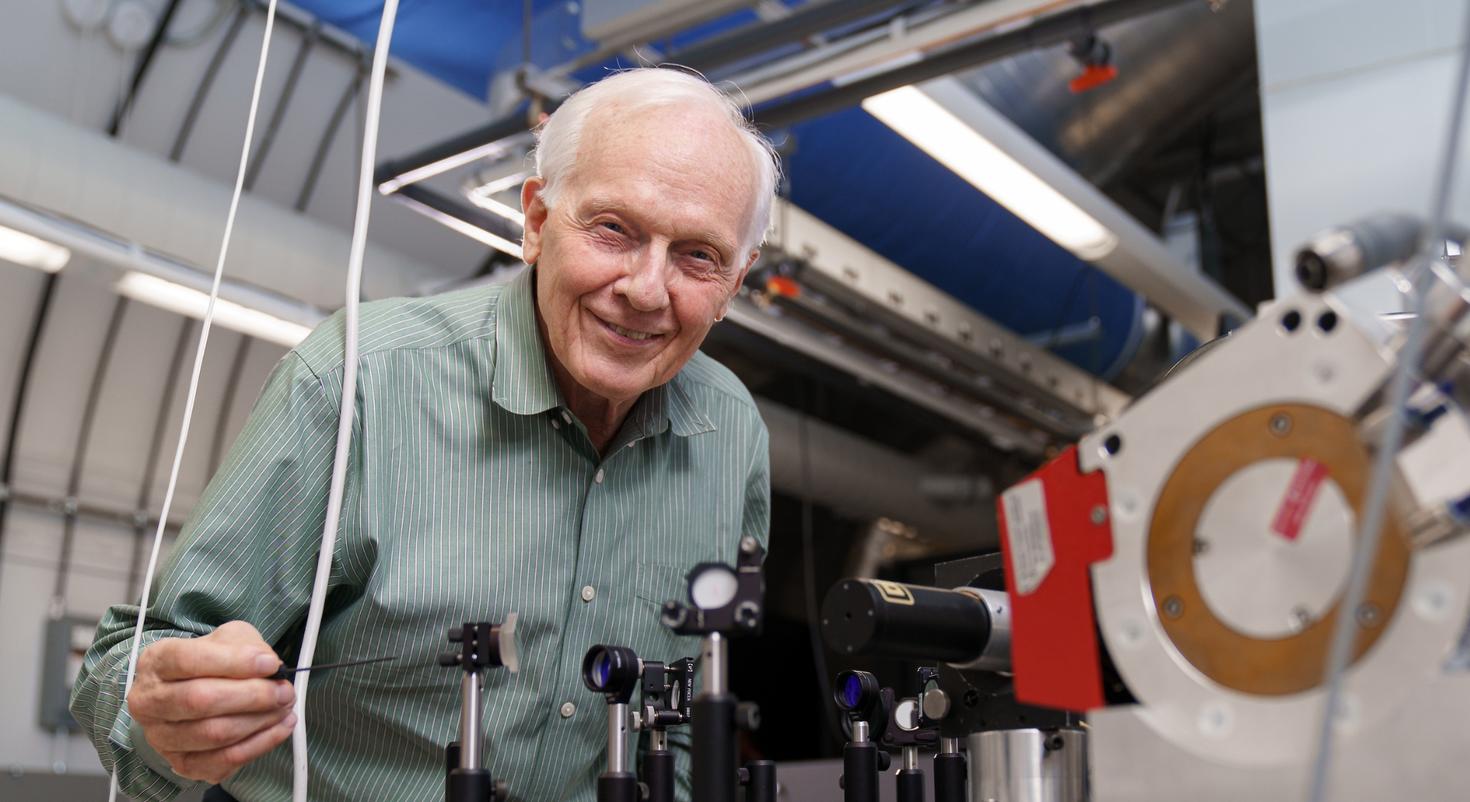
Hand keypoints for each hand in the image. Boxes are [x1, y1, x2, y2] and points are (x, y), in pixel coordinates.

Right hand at [128, 621, 295, 783]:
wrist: (189, 692)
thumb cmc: (210, 662)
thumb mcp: (225, 639)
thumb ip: (245, 646)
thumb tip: (270, 668)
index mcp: (156, 662)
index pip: (188, 661)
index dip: (234, 662)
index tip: (270, 664)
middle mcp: (150, 702)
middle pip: (201, 700)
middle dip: (253, 696)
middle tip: (284, 690)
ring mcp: (161, 737)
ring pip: (214, 734)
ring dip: (260, 721)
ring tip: (285, 707)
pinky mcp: (181, 763)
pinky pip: (224, 761)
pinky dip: (259, 744)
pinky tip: (279, 728)